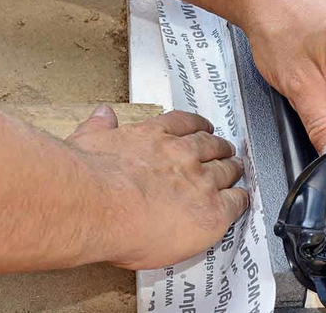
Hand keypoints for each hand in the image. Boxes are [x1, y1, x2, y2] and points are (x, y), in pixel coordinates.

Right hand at [66, 105, 247, 269]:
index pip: (184, 123)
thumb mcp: (86, 141)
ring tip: (235, 172)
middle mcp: (180, 154)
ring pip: (227, 170)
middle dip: (218, 148)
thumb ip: (97, 128)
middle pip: (211, 145)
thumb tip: (101, 115)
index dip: (197, 127)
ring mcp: (199, 181)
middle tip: (223, 151)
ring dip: (232, 170)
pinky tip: (239, 201)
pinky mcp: (211, 211)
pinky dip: (239, 200)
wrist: (99, 206)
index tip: (200, 129)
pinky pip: (236, 202)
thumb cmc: (89, 181)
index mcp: (152, 136)